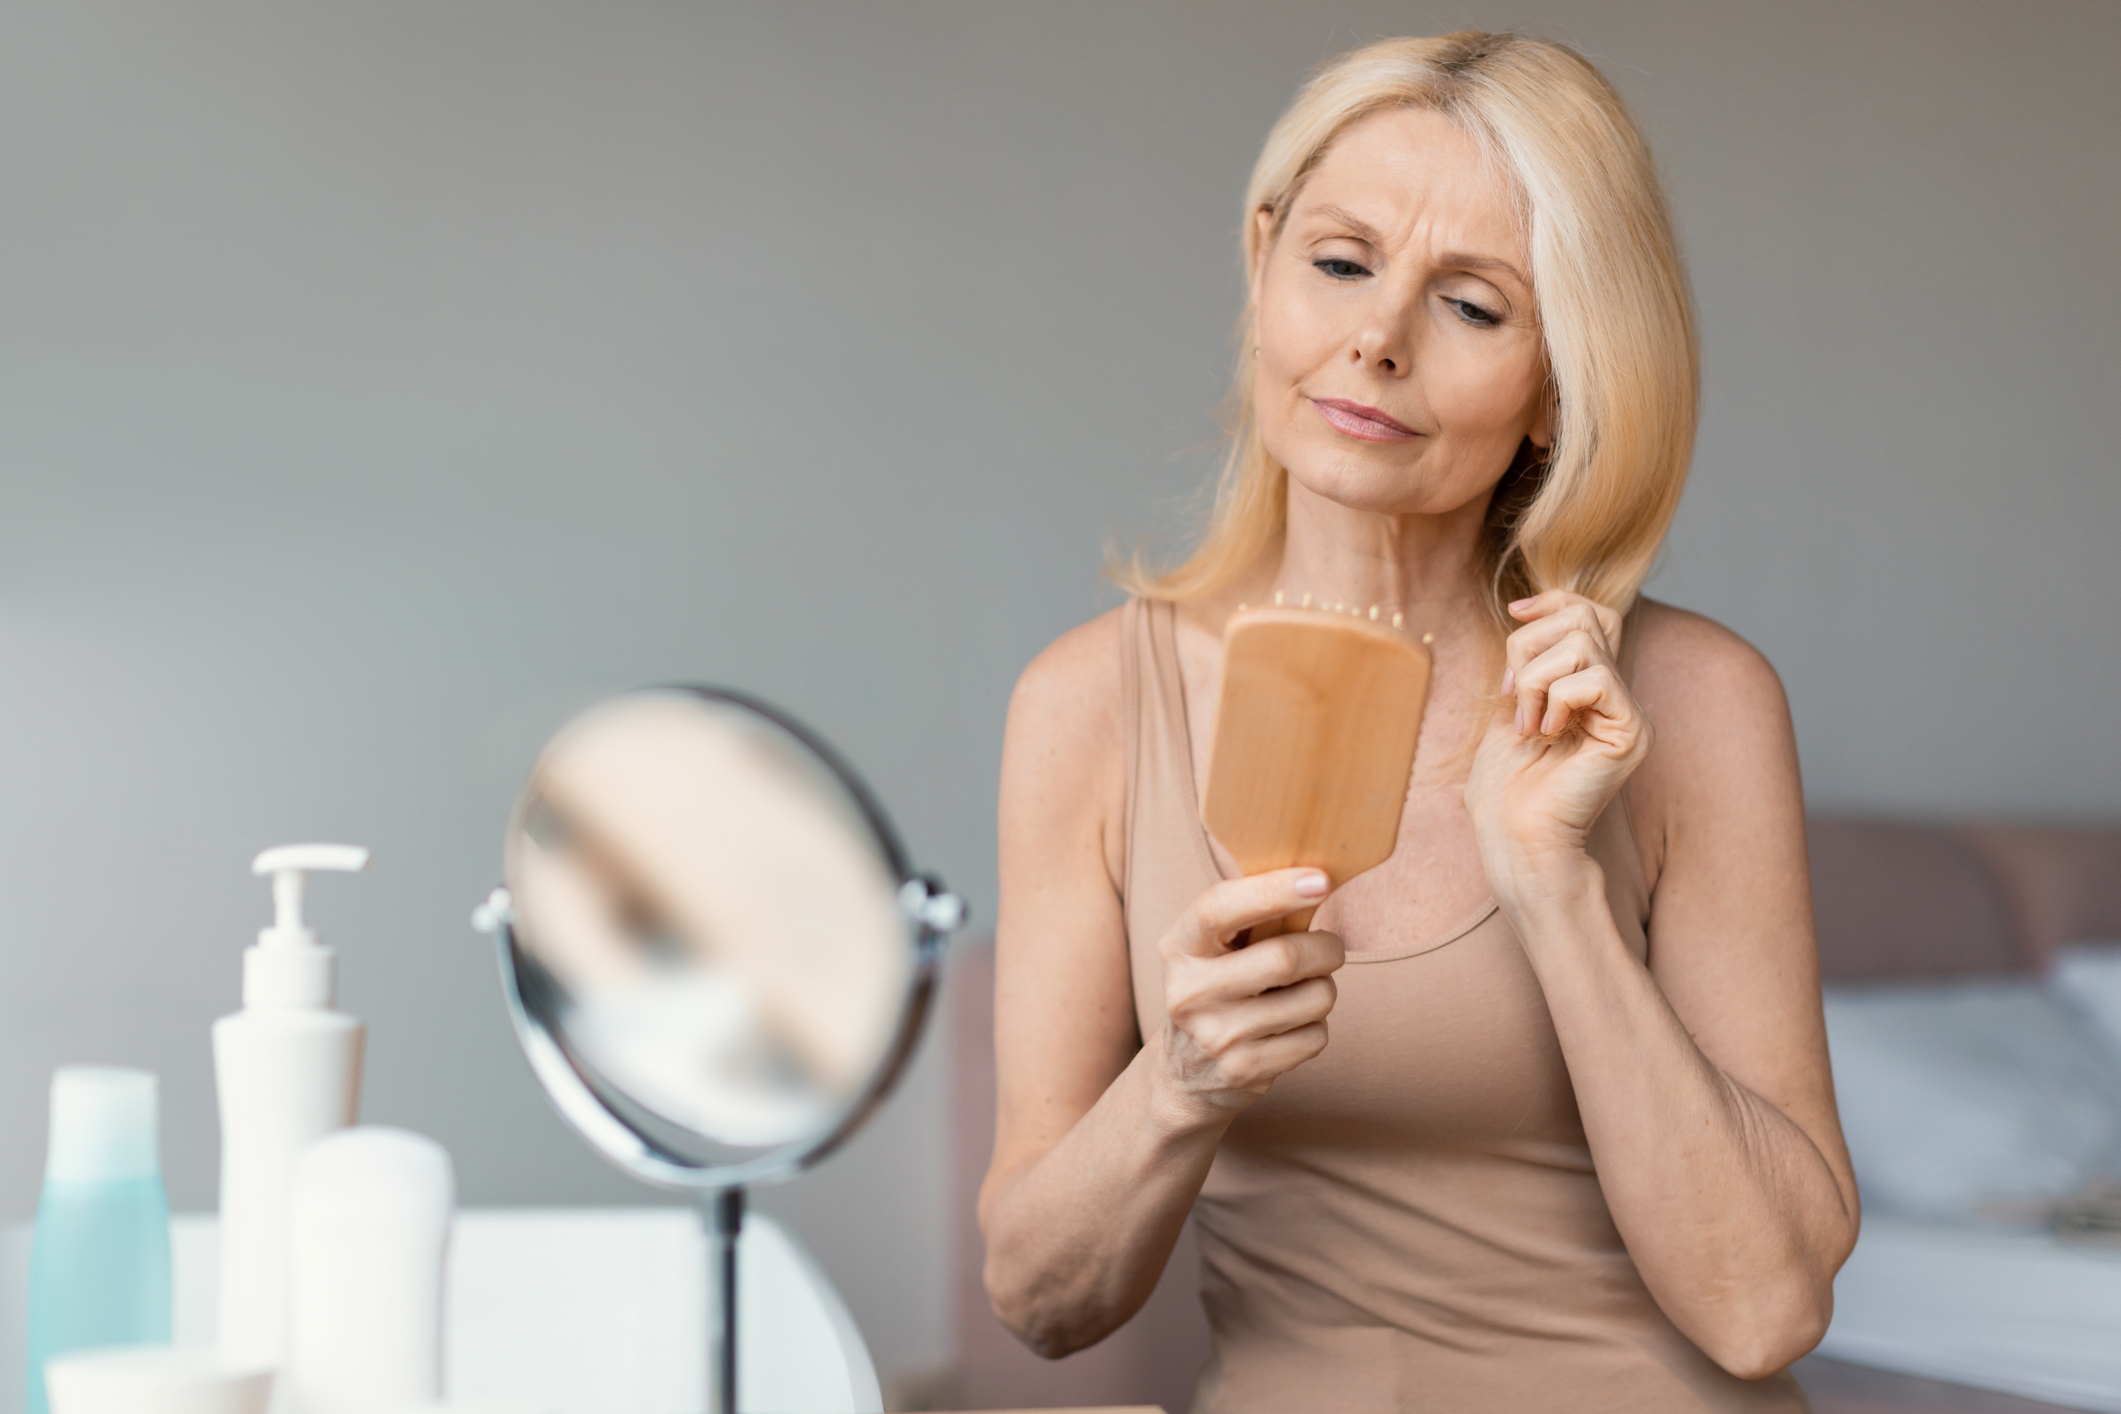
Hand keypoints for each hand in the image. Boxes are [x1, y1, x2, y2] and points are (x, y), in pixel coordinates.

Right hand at [1154, 869, 1343, 1127]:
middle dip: (1325, 948)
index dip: (1272, 890)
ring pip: (1313, 998)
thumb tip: (1318, 878)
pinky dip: (1316, 1027)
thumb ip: (1251, 917)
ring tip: (1301, 993)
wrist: (1184, 1075)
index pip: (1218, 909)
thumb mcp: (1212, 950)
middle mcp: (1189, 992)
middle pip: (1284, 958)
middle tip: (1330, 948)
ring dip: (1324, 990)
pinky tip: (1290, 1028)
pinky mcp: (1244, 1071)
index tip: (1320, 880)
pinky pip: (1315, 1037)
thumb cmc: (1217, 989)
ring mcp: (1215, 1036)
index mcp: (1179, 947)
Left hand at [1465, 591, 1652, 904]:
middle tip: (1511, 694)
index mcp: (1587, 688)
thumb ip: (1530, 659)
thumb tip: (1528, 609)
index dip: (1554, 601)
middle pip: (1585, 616)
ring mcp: (1626, 713)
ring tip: (1527, 724)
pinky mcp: (1630, 732)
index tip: (1515, 614)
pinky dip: (1556, 699)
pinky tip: (1545, 734)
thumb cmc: (1504, 785)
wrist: (1514, 836)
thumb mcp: (1509, 704)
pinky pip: (1595, 678)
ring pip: (1583, 642)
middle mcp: (1615, 697)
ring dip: (1534, 678)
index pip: (1592, 612)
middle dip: (1529, 645)